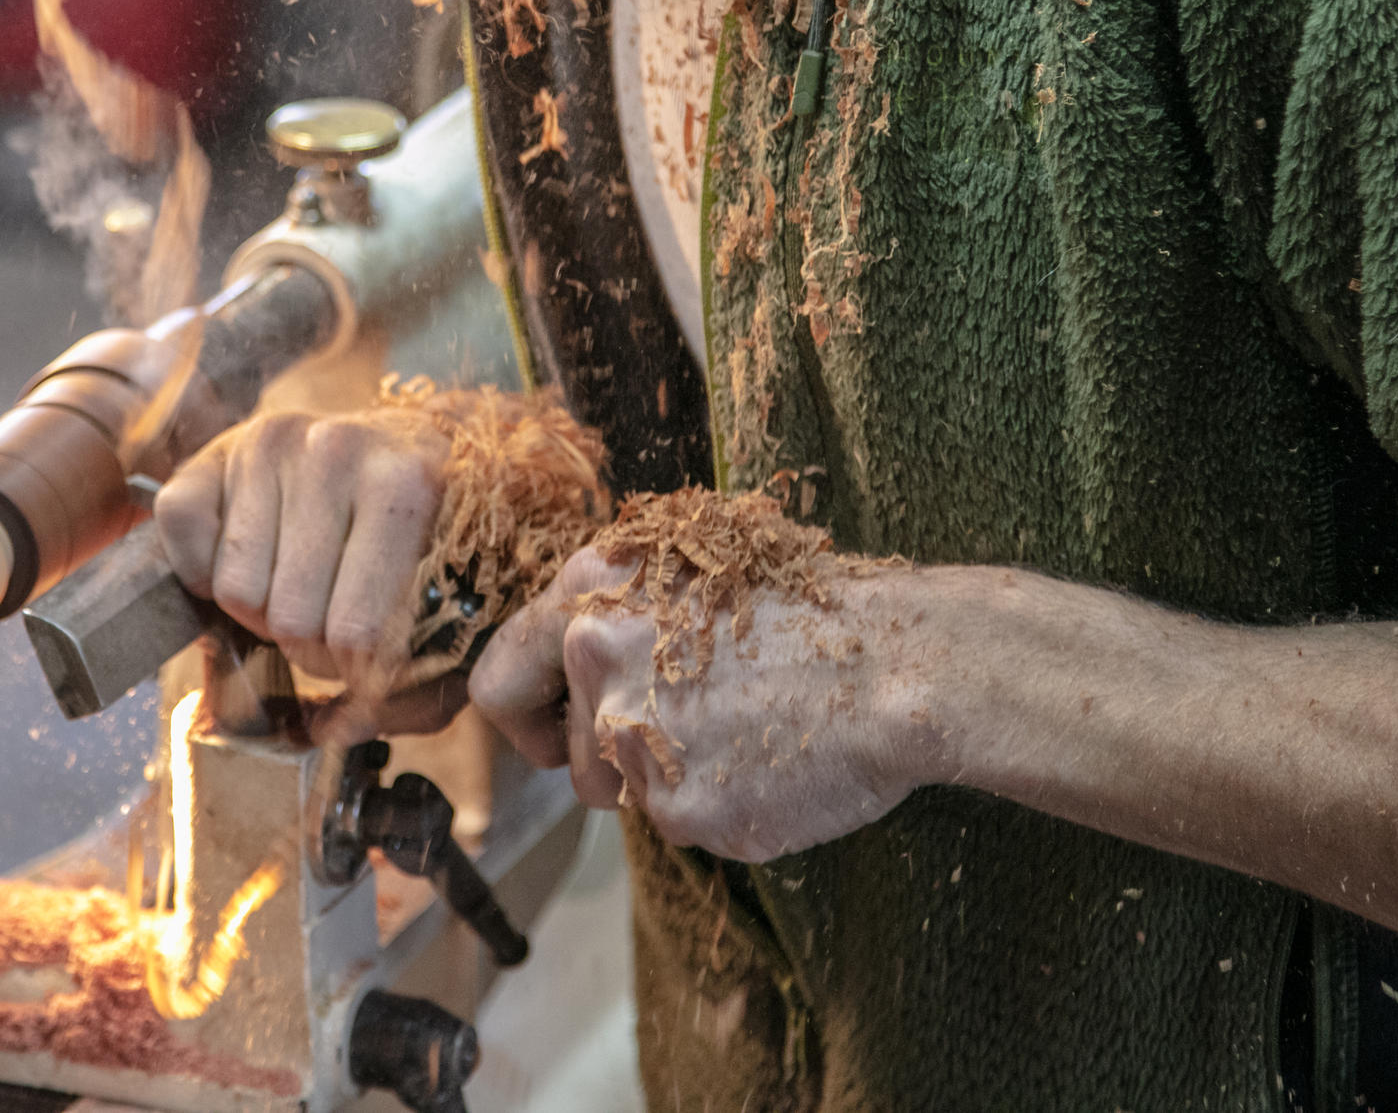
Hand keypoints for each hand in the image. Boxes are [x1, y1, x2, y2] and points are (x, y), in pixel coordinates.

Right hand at [153, 408, 461, 731]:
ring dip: (260, 613)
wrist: (395, 448)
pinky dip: (202, 570)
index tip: (367, 666)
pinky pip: (183, 534)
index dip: (355, 675)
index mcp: (411, 483)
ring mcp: (271, 443)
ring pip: (235, 589)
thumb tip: (333, 732)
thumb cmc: (424, 540)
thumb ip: (416, 690)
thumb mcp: (451, 608)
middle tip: (329, 627)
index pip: (358, 633)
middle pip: (291, 618)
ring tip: (296, 587)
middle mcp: (337, 449)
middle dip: (307, 648)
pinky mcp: (215, 451)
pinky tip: (248, 558)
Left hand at [468, 545, 944, 863]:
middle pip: (573, 756)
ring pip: (631, 794)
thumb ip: (618, 618)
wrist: (897, 663)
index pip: (500, 680)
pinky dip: (724, 806)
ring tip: (747, 731)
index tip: (553, 732)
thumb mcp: (692, 573)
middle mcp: (597, 668)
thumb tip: (578, 662)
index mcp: (590, 598)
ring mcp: (638, 742)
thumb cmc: (810, 608)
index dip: (527, 717)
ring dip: (675, 781)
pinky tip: (772, 762)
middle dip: (620, 758)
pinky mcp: (683, 810)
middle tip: (697, 729)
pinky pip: (685, 824)